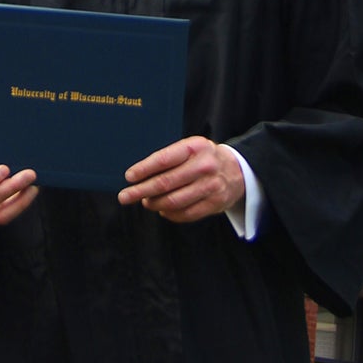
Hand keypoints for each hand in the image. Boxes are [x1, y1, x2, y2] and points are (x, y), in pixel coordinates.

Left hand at [118, 136, 244, 222]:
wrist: (238, 170)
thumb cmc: (203, 158)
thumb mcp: (189, 148)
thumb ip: (168, 158)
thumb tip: (139, 176)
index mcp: (194, 147)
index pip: (163, 159)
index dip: (144, 169)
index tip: (129, 177)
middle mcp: (204, 166)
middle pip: (165, 182)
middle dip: (141, 191)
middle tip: (124, 196)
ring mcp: (211, 186)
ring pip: (174, 201)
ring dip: (154, 203)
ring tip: (145, 202)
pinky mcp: (215, 203)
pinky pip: (186, 214)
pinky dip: (170, 214)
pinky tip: (162, 210)